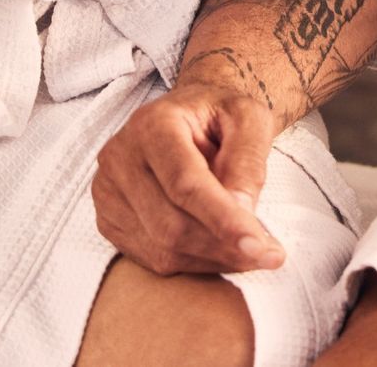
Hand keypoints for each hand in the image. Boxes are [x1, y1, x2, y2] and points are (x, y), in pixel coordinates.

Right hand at [92, 75, 285, 276]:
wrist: (191, 113)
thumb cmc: (221, 114)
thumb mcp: (249, 118)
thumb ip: (248, 160)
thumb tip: (242, 213)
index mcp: (152, 123)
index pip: (185, 184)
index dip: (224, 221)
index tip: (262, 249)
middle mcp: (120, 155)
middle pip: (172, 224)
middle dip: (224, 246)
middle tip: (268, 254)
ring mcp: (108, 189)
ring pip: (163, 248)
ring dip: (213, 258)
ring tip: (249, 249)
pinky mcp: (108, 217)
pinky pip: (152, 257)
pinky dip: (193, 262)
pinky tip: (217, 246)